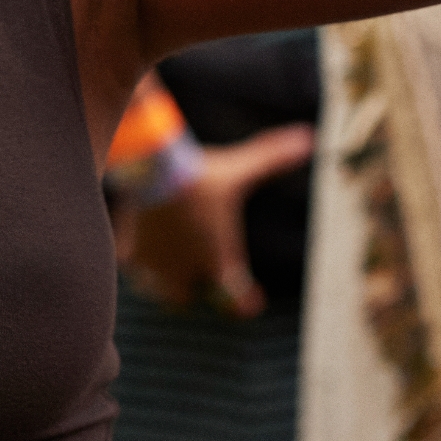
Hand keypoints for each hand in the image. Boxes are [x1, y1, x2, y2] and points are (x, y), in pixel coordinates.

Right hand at [115, 123, 316, 317]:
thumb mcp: (239, 169)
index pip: (236, 300)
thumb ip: (273, 158)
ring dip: (166, 282)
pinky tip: (138, 251)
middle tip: (204, 278)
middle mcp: (188, 273)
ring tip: (169, 267)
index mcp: (219, 262)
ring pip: (161, 290)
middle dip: (197, 290)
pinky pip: (135, 269)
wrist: (151, 172)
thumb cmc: (200, 174)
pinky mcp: (131, 256)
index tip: (252, 301)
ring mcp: (157, 268)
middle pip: (190, 298)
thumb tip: (309, 138)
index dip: (245, 302)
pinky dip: (137, 263)